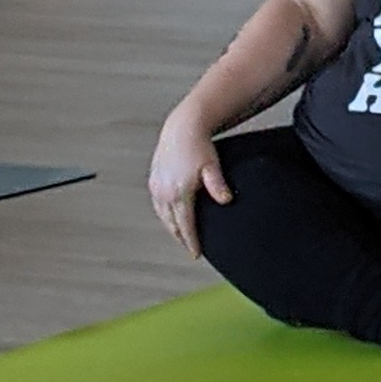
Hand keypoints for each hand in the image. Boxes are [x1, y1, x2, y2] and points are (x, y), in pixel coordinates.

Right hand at [149, 114, 230, 256]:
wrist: (182, 128)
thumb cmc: (199, 145)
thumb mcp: (213, 166)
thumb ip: (218, 186)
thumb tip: (226, 201)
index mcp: (179, 192)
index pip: (185, 225)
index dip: (191, 242)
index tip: (196, 254)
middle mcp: (164, 191)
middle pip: (172, 224)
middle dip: (181, 238)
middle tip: (191, 249)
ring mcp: (157, 186)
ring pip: (163, 216)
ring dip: (172, 228)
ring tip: (182, 236)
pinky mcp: (153, 180)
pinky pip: (158, 205)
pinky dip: (165, 215)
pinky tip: (172, 217)